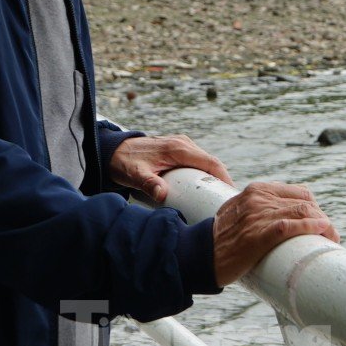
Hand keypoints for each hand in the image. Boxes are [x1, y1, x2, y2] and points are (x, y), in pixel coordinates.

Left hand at [108, 134, 230, 202]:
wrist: (114, 151)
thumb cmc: (124, 162)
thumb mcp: (135, 175)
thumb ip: (149, 184)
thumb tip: (162, 195)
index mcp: (178, 148)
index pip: (210, 162)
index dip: (224, 177)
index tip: (231, 193)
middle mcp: (183, 144)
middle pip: (211, 163)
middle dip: (221, 180)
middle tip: (226, 201)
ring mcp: (182, 145)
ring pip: (205, 162)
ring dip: (213, 178)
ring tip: (218, 198)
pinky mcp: (179, 150)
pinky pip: (197, 162)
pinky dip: (204, 174)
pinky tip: (204, 189)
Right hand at [211, 182, 339, 285]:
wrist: (199, 255)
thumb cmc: (222, 239)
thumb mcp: (240, 212)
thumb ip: (259, 209)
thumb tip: (285, 220)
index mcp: (256, 190)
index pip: (299, 192)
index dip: (316, 209)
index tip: (322, 224)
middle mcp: (258, 198)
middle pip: (305, 202)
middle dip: (323, 218)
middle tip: (331, 236)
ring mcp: (258, 215)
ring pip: (303, 212)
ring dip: (324, 227)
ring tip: (331, 240)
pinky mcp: (258, 234)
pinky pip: (291, 226)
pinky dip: (311, 228)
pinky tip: (322, 233)